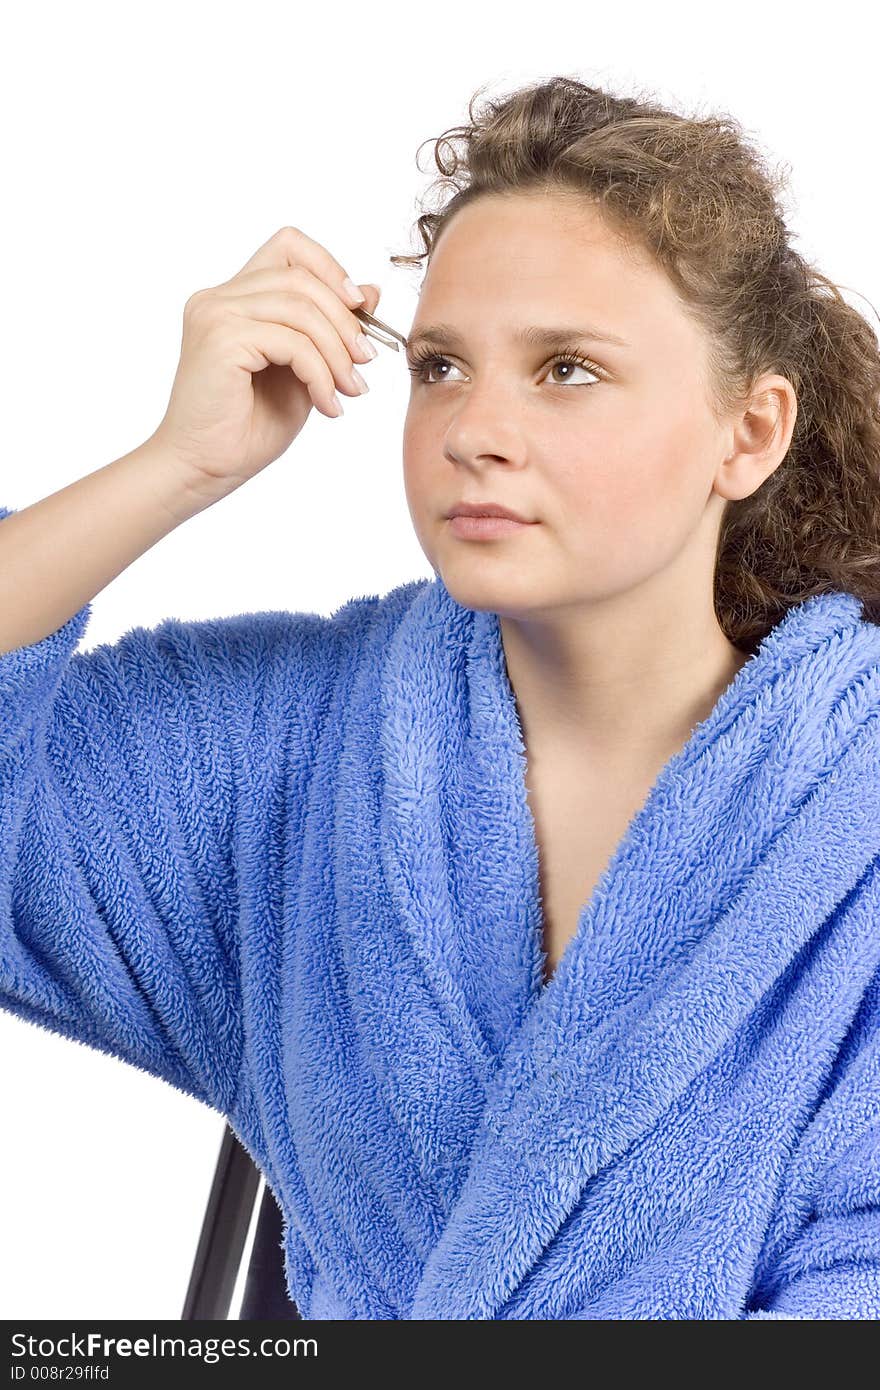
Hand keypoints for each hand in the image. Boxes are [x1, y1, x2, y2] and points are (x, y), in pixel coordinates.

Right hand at [147, 225, 381, 494]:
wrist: (204, 470)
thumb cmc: (247, 428)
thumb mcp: (304, 371)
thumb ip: (328, 331)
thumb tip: (370, 291)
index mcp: (235, 298)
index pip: (289, 247)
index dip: (331, 268)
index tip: (359, 308)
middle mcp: (219, 297)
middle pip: (302, 278)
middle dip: (345, 322)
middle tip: (363, 365)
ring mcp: (215, 313)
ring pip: (301, 308)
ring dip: (337, 353)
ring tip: (349, 391)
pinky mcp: (220, 338)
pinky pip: (292, 342)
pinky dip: (320, 374)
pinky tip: (327, 405)